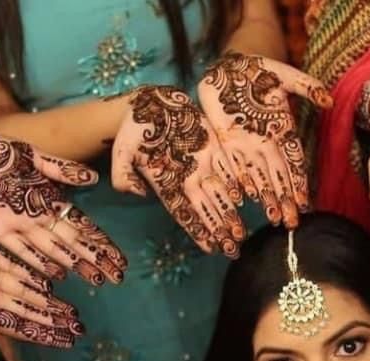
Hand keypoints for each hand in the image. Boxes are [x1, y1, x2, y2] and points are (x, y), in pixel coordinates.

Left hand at [0, 135, 125, 282]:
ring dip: (75, 265)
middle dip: (96, 260)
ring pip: (54, 250)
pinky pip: (22, 251)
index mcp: (49, 200)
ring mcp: (21, 227)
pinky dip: (39, 262)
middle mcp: (39, 218)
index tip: (119, 258)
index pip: (82, 227)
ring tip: (96, 280)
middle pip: (74, 244)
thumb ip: (60, 169)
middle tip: (117, 278)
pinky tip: (58, 276)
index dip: (101, 242)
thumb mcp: (30, 155)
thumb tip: (92, 179)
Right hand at [0, 230, 84, 346]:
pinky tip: (54, 280)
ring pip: (28, 290)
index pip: (19, 327)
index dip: (44, 335)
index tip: (67, 343)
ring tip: (74, 312)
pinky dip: (34, 271)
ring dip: (51, 300)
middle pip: (31, 311)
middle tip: (81, 329)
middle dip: (56, 321)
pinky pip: (16, 265)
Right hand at [111, 85, 244, 256]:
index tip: (210, 249)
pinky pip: (228, 167)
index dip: (198, 231)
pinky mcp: (213, 145)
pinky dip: (238, 182)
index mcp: (168, 184)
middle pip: (207, 209)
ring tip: (241, 234)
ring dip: (231, 214)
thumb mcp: (122, 151)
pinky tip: (247, 198)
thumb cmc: (132, 129)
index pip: (185, 213)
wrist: (148, 101)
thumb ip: (123, 174)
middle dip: (219, 229)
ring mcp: (202, 162)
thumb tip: (136, 193)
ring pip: (221, 193)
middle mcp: (188, 178)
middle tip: (233, 250)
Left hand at [198, 53, 331, 227]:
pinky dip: (241, 183)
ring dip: (267, 200)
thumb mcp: (283, 76)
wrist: (228, 69)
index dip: (298, 183)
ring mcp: (247, 147)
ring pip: (259, 178)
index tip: (303, 202)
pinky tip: (247, 200)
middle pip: (278, 178)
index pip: (294, 163)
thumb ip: (305, 86)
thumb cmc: (257, 71)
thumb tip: (328, 100)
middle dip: (285, 201)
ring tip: (274, 220)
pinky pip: (235, 167)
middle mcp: (267, 145)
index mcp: (283, 132)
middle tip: (291, 223)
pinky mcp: (227, 145)